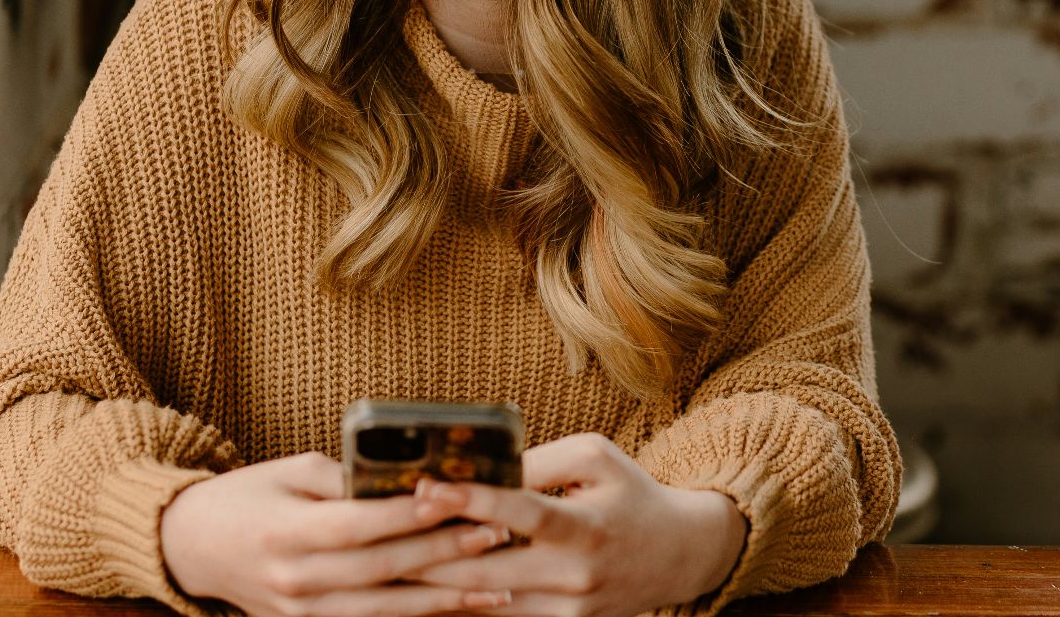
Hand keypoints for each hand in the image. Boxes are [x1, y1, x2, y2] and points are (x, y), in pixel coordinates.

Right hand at [158, 451, 514, 616]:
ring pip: (386, 609)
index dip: (409, 513)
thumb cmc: (246, 497)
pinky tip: (458, 609)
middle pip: (382, 569)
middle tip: (497, 535)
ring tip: (498, 583)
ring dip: (446, 598)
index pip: (359, 524)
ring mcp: (302, 613)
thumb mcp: (289, 470)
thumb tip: (404, 477)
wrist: (190, 547)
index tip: (457, 497)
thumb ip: (344, 477)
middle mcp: (295, 579)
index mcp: (286, 532)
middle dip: (444, 552)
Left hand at [411, 433, 746, 616]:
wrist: (677, 554)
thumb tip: (479, 468)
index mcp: (587, 526)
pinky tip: (427, 590)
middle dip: (431, 556)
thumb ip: (539, 461)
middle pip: (490, 573)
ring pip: (489, 604)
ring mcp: (569, 611)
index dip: (474, 501)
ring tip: (389, 566)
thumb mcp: (594, 458)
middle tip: (382, 536)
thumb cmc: (629, 493)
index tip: (427, 487)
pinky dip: (465, 604)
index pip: (524, 513)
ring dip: (438, 587)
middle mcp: (576, 576)